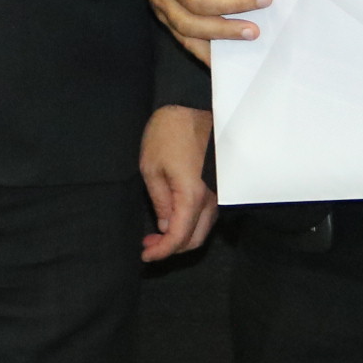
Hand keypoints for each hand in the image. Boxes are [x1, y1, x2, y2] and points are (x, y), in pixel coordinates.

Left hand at [138, 103, 217, 262]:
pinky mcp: (218, 184)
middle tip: (148, 245)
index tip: (144, 256)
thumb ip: (160, 201)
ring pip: (203, 228)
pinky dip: (190, 223)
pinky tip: (172, 218)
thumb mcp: (151, 168)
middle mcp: (211, 198)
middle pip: (195, 239)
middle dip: (171, 248)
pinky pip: (207, 214)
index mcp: (192, 195)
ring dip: (181, 236)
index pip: (178, 237)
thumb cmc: (168, 133)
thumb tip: (164, 227)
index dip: (162, 252)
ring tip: (156, 234)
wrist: (190, 106)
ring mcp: (218, 192)